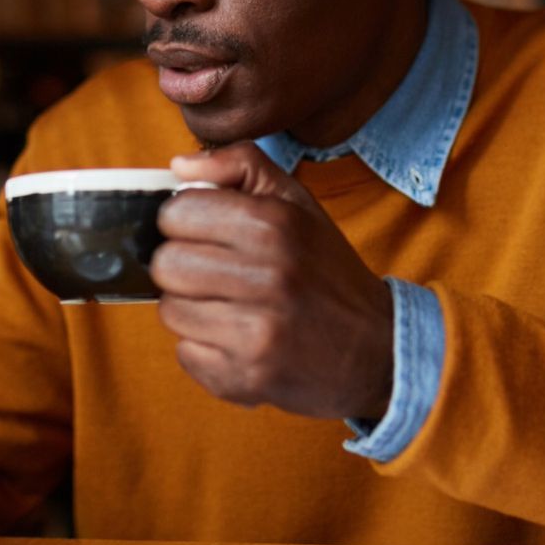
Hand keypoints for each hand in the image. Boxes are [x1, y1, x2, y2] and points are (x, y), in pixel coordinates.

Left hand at [152, 142, 394, 420]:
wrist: (377, 349)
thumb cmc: (326, 270)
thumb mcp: (297, 203)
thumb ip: (240, 166)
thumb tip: (179, 165)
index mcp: (273, 225)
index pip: (177, 213)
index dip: (185, 221)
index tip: (207, 232)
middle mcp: (266, 277)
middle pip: (167, 264)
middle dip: (184, 267)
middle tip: (217, 273)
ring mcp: (255, 333)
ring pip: (170, 311)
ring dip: (192, 309)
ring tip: (231, 307)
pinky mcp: (245, 378)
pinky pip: (185, 353)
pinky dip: (204, 348)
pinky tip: (237, 340)